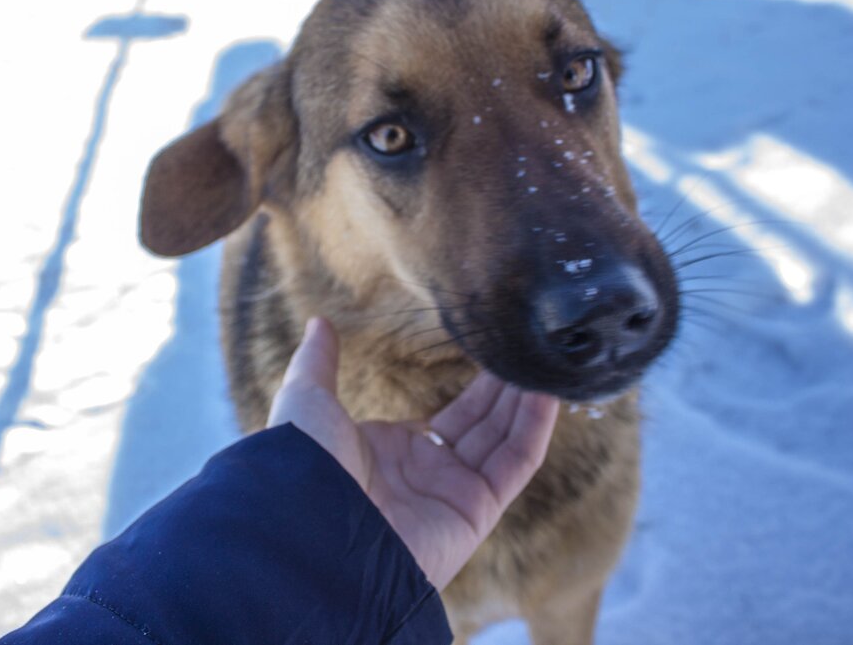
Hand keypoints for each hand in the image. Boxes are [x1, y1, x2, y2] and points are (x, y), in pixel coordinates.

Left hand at [267, 318, 559, 589]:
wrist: (314, 528)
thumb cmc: (305, 467)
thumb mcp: (307, 402)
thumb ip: (319, 364)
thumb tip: (319, 323)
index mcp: (392, 452)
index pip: (451, 417)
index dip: (479, 389)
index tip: (498, 355)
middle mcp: (427, 475)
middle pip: (483, 426)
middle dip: (508, 390)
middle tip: (529, 351)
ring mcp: (453, 494)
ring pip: (504, 441)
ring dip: (527, 403)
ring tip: (544, 362)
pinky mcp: (475, 511)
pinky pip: (514, 465)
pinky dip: (534, 430)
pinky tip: (548, 393)